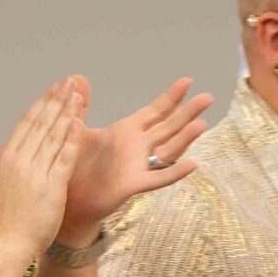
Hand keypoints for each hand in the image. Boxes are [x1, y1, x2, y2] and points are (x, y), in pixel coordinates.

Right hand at [0, 78, 86, 261]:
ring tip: (77, 93)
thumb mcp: (3, 184)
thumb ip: (13, 165)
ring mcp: (34, 171)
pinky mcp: (51, 186)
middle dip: (56, 100)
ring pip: (53, 134)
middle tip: (69, 81)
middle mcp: (19, 159)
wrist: (5, 245)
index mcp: (7, 157)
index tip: (54, 89)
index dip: (42, 104)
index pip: (27, 123)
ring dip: (66, 111)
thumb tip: (17, 150)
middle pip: (41, 122)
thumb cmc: (6, 221)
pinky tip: (79, 120)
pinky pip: (63, 156)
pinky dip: (71, 137)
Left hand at [57, 78, 213, 243]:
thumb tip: (77, 77)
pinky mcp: (133, 184)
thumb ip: (80, 106)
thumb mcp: (76, 131)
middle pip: (168, 126)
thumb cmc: (75, 167)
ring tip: (201, 124)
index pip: (154, 111)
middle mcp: (137, 147)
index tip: (188, 80)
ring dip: (185, 138)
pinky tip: (191, 165)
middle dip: (187, 112)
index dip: (171, 97)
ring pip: (168, 149)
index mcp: (126, 131)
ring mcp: (138, 165)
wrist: (69, 199)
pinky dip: (174, 172)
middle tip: (208, 97)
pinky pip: (157, 178)